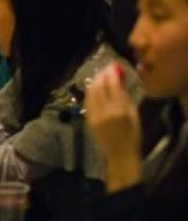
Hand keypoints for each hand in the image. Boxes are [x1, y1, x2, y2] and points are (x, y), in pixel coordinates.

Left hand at [85, 64, 142, 191]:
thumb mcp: (134, 115)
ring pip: (90, 92)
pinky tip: (94, 87)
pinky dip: (90, 91)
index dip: (112, 74)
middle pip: (99, 87)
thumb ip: (125, 97)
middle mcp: (103, 111)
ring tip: (101, 75)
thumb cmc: (132, 135)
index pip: (112, 86)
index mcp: (118, 110)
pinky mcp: (87, 119)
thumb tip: (119, 80)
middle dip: (102, 75)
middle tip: (106, 69)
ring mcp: (93, 115)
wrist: (119, 154)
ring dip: (95, 81)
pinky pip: (87, 100)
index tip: (114, 66)